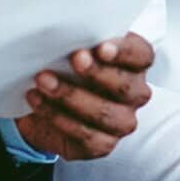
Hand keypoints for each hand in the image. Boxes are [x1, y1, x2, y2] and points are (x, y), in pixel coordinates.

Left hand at [15, 33, 153, 159]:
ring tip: (43, 80)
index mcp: (136, 65)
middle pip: (126, 86)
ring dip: (71, 96)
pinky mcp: (102, 144)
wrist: (45, 105)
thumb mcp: (74, 50)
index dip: (124, 52)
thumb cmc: (66, 70)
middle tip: (74, 59)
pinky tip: (38, 102)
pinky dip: (58, 117)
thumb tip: (65, 35)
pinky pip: (85, 135)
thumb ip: (80, 42)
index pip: (142, 55)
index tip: (101, 47)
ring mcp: (122, 122)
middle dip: (97, 73)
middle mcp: (135, 94)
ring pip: (105, 113)